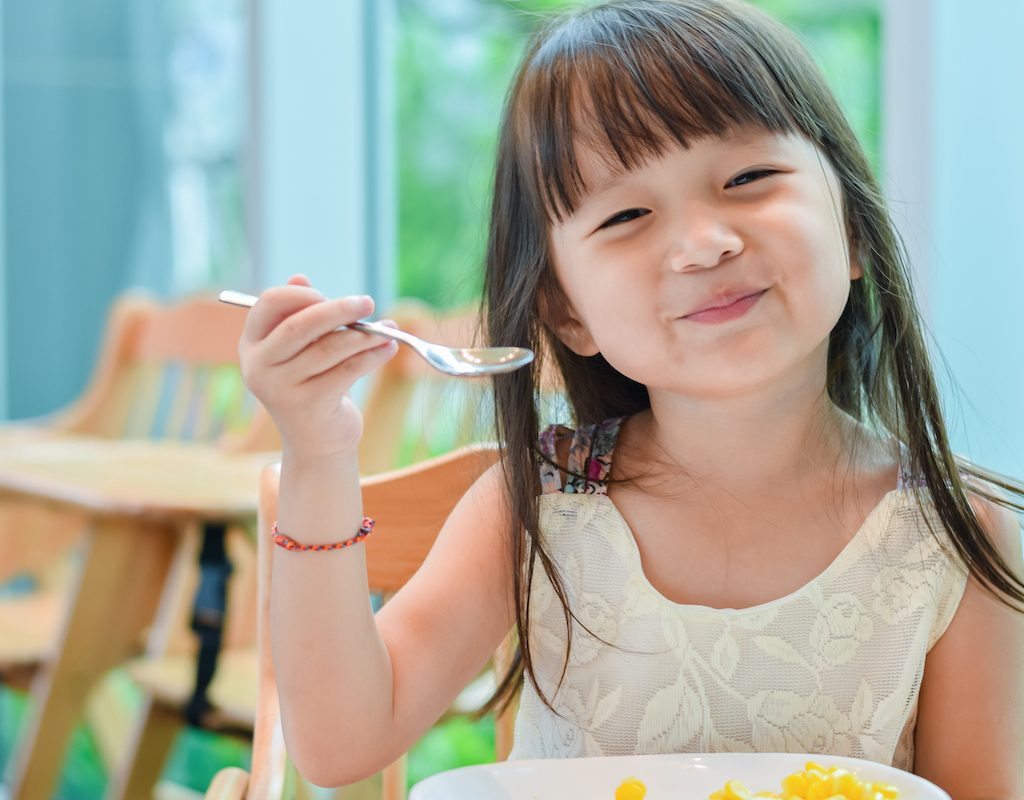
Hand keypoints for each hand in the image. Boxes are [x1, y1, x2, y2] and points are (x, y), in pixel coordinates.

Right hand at [238, 274, 397, 461]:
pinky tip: (388, 348)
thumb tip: (300, 277)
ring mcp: (280, 388)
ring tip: (388, 329)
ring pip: (329, 348)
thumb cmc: (312, 385)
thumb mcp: (301, 350)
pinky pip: (347, 371)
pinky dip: (372, 356)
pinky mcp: (308, 405)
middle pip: (299, 325)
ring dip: (364, 335)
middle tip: (368, 302)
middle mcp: (259, 366)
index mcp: (252, 343)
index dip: (303, 295)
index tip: (331, 297)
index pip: (269, 303)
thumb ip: (300, 315)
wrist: (316, 442)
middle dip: (338, 310)